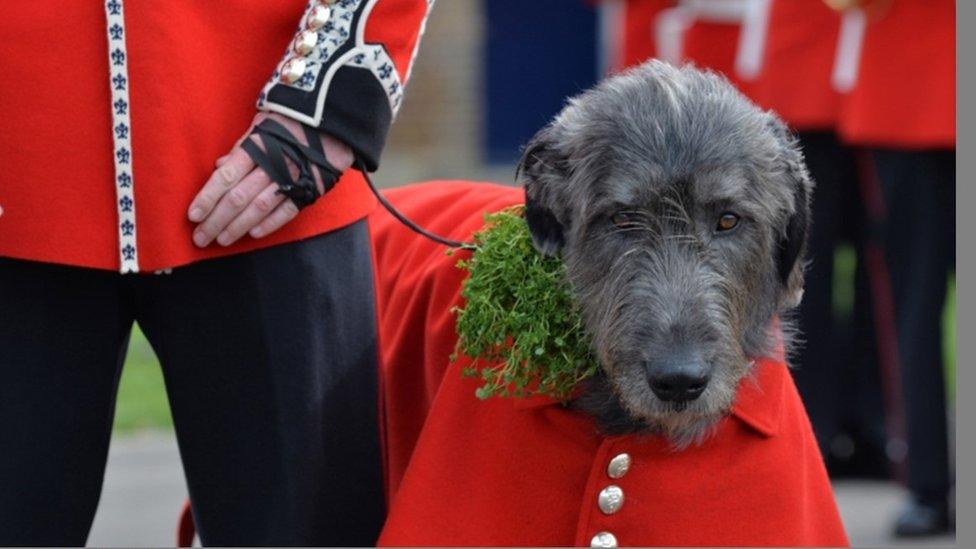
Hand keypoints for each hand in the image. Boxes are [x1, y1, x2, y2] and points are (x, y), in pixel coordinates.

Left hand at [187, 112, 353, 246]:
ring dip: (238, 226)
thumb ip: (241, 147)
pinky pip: (287, 211)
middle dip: (216, 220)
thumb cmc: (292, 121)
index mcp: (256, 147)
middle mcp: (271, 166)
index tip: (192, 215)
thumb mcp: (262, 125)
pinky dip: (270, 224)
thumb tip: (220, 165)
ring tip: (222, 240)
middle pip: (238, 198)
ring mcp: (291, 179)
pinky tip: (253, 234)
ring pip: (259, 208)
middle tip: (200, 238)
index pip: (226, 176)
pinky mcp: (310, 189)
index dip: (207, 197)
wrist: (334, 121)